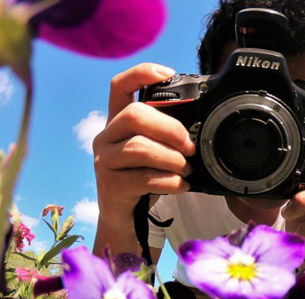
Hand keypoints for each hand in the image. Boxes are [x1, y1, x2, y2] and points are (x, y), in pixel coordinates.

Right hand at [93, 63, 195, 228]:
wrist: (125, 220)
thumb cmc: (144, 181)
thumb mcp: (154, 154)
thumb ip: (166, 137)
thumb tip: (200, 129)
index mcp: (117, 122)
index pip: (119, 86)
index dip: (141, 73)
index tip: (169, 74)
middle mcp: (106, 137)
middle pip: (134, 115)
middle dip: (170, 128)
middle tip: (189, 147)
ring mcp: (104, 161)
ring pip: (140, 147)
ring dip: (172, 158)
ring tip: (187, 170)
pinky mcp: (111, 185)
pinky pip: (145, 178)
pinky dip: (170, 182)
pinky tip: (182, 186)